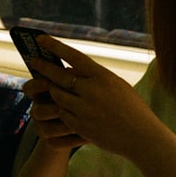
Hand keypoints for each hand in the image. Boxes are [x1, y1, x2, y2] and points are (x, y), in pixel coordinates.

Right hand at [22, 76, 87, 149]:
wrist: (80, 127)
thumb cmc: (79, 100)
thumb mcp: (75, 88)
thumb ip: (71, 80)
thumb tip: (73, 70)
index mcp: (41, 93)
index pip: (29, 88)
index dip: (36, 85)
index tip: (48, 82)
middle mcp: (38, 110)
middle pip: (38, 110)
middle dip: (54, 109)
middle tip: (67, 107)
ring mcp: (42, 127)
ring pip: (47, 128)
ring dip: (64, 125)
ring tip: (82, 124)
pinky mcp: (50, 142)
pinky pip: (57, 143)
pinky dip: (72, 140)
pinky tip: (86, 136)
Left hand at [27, 35, 156, 158]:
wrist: (142, 137)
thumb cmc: (132, 108)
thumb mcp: (116, 85)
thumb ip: (94, 77)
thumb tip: (71, 71)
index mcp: (103, 76)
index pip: (74, 56)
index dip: (55, 46)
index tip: (40, 39)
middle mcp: (92, 91)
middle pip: (59, 76)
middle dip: (43, 67)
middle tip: (33, 62)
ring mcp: (85, 110)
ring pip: (57, 95)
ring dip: (53, 90)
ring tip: (50, 86)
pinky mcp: (80, 126)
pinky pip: (62, 114)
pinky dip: (61, 109)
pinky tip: (60, 107)